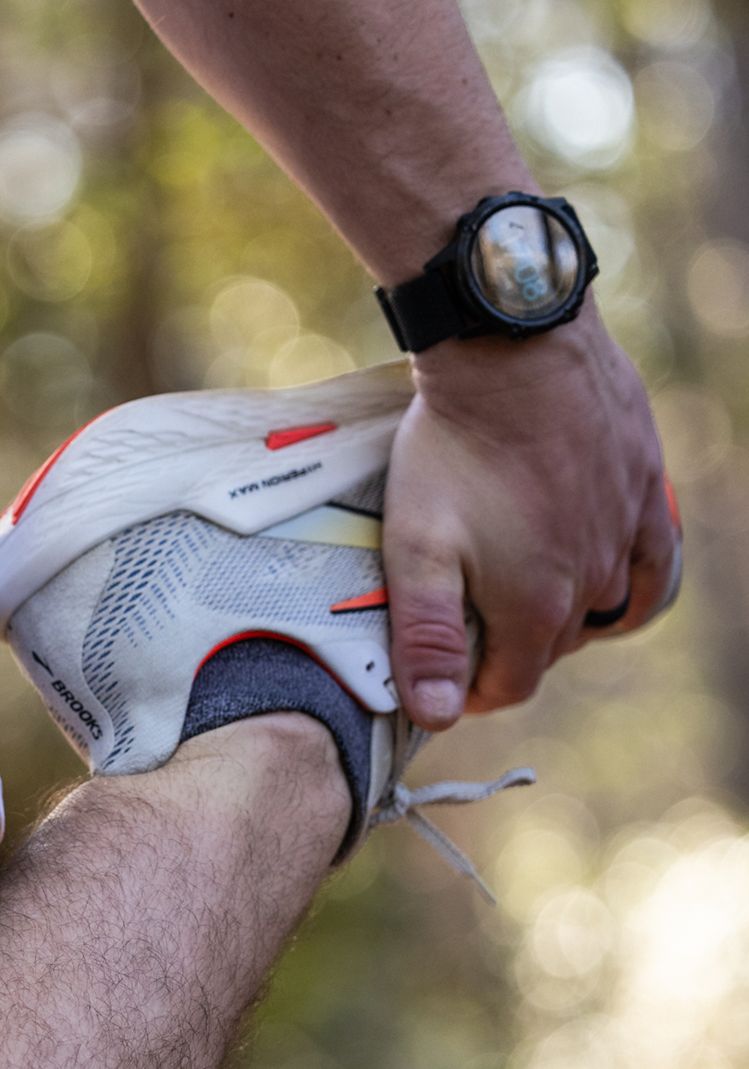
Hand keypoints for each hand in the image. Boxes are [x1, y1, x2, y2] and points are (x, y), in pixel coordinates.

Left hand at [379, 307, 678, 733]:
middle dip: (510, 647)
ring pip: (604, 607)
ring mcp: (625, 536)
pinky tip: (609, 578)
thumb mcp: (416, 543)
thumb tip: (437, 715)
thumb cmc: (456, 448)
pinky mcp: (644, 491)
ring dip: (564, 615)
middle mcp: (593, 584)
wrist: (514, 352)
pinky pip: (651, 562)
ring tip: (524, 599)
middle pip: (551, 645)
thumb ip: (426, 634)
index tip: (443, 680)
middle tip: (469, 627)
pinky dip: (630, 582)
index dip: (470, 689)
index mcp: (536, 607)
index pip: (509, 683)